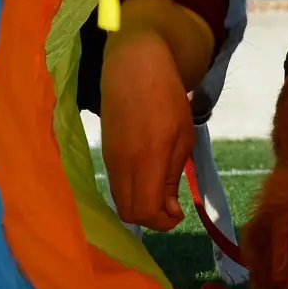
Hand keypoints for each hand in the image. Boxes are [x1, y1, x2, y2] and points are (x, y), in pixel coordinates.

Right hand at [99, 24, 192, 231]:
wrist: (134, 66)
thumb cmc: (168, 99)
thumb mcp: (183, 138)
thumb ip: (172, 177)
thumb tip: (168, 211)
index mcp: (148, 159)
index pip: (145, 211)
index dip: (164, 222)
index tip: (178, 212)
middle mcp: (123, 164)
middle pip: (128, 214)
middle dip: (151, 218)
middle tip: (170, 206)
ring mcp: (109, 159)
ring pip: (120, 201)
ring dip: (141, 204)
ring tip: (161, 188)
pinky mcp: (104, 153)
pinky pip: (116, 184)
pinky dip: (132, 190)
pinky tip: (147, 175)